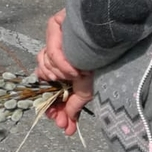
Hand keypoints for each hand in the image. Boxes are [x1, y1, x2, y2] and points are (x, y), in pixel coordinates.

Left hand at [36, 10, 93, 136]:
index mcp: (63, 66)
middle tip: (61, 117)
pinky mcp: (54, 26)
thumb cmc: (101, 64)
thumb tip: (67, 125)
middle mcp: (56, 52)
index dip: (52, 106)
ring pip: (44, 65)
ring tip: (74, 76)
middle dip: (52, 101)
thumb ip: (73, 106)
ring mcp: (54, 39)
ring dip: (60, 75)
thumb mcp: (86, 91)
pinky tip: (73, 69)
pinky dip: (60, 64)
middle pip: (42, 77)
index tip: (60, 123)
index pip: (49, 87)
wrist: (109, 41)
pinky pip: (49, 51)